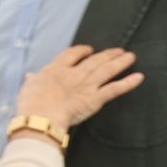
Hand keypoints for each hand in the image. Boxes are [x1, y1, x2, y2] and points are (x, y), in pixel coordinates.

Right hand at [14, 45, 142, 130]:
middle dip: (107, 54)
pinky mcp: (95, 98)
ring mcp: (86, 85)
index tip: (89, 50)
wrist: (41, 116)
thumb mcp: (28, 87)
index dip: (83, 50)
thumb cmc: (30, 103)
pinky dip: (128, 83)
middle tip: (118, 51)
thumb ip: (33, 80)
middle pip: (94, 60)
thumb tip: (30, 76)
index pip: (72, 54)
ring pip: (107, 70)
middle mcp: (74, 74)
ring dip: (120, 62)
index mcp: (56, 69)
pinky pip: (114, 88)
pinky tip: (138, 77)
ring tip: (130, 56)